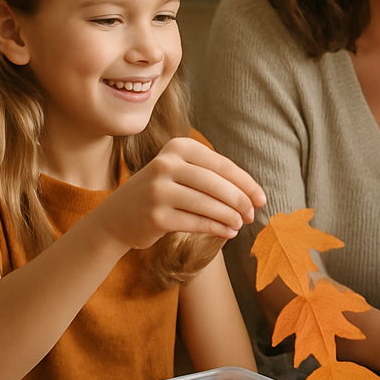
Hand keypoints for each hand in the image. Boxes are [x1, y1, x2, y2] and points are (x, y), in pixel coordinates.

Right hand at [97, 137, 265, 250]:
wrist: (118, 215)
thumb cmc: (162, 192)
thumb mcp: (182, 172)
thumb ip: (213, 176)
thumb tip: (253, 195)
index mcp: (178, 147)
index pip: (222, 165)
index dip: (246, 183)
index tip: (261, 199)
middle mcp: (165, 165)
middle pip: (217, 184)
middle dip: (241, 201)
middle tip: (252, 215)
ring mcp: (158, 190)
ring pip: (208, 204)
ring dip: (231, 216)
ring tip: (241, 224)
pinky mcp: (156, 216)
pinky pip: (197, 222)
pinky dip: (217, 228)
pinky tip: (229, 232)